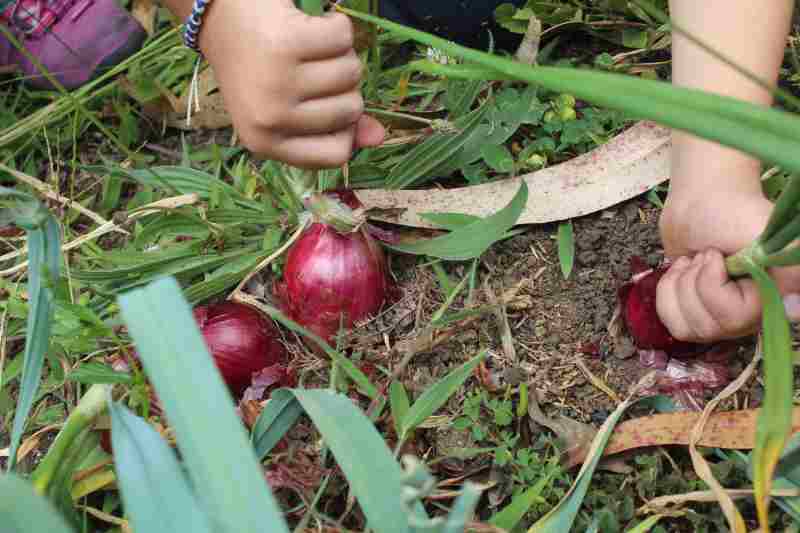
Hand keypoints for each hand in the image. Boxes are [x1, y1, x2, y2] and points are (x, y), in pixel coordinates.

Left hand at [199, 0, 384, 167]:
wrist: (219, 19)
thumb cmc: (259, 68)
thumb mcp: (287, 108)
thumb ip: (334, 127)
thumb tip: (379, 136)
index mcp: (265, 143)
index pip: (335, 156)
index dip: (345, 130)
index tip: (331, 107)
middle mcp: (270, 119)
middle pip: (349, 111)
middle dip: (344, 86)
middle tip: (313, 69)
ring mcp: (277, 82)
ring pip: (350, 72)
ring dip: (340, 54)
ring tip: (311, 47)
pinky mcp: (286, 43)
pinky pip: (343, 38)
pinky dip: (335, 25)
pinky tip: (312, 25)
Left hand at [656, 188, 799, 342]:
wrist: (702, 205)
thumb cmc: (735, 213)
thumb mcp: (766, 232)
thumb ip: (789, 263)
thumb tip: (793, 309)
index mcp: (775, 299)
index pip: (738, 317)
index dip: (715, 290)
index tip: (717, 257)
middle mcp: (752, 318)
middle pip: (711, 326)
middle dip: (698, 279)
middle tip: (708, 253)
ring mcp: (723, 322)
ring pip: (689, 328)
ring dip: (683, 284)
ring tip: (697, 261)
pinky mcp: (696, 319)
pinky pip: (672, 323)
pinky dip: (668, 291)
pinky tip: (683, 271)